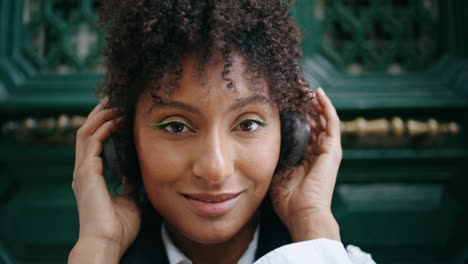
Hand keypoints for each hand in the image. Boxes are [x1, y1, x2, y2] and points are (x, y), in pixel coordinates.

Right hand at [69, 99, 140, 262]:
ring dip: (100, 116)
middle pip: (86, 133)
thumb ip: (129, 184)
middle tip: (113, 100)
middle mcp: (84, 171)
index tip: (117, 113)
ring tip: (115, 103)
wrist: (107, 242)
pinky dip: (103, 128)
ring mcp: (83, 171)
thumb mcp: (128, 200)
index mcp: (92, 177)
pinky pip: (92, 142)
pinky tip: (115, 120)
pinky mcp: (86, 172)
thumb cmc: (118, 227)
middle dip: (98, 114)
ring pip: (85, 132)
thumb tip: (135, 173)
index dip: (103, 126)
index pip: (94, 144)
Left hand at [270, 87, 341, 241]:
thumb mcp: (277, 174)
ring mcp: (329, 151)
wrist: (303, 213)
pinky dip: (326, 107)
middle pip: (316, 124)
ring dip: (316, 103)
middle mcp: (320, 154)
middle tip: (298, 91)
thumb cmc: (288, 201)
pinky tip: (318, 94)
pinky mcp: (333, 150)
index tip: (288, 104)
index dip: (299, 118)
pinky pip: (332, 122)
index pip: (305, 133)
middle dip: (307, 107)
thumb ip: (275, 160)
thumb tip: (261, 146)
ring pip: (324, 120)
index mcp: (308, 160)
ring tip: (307, 89)